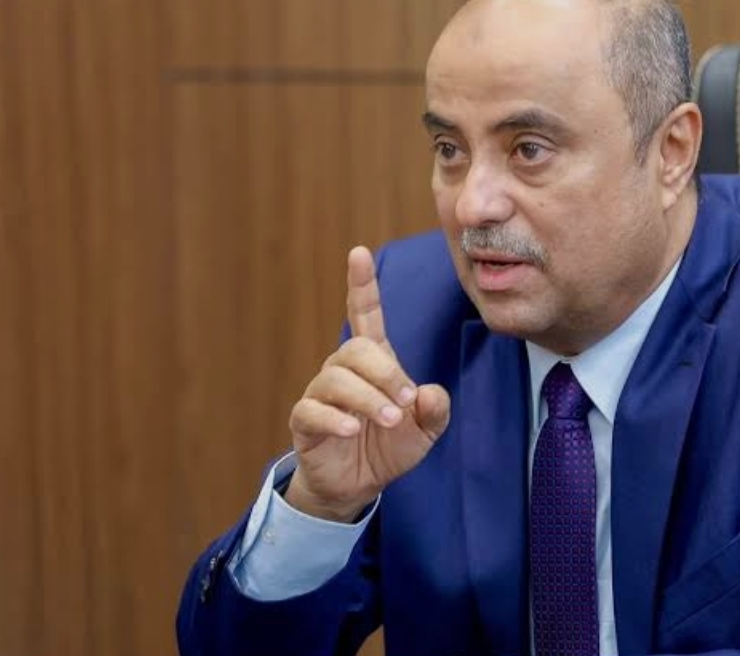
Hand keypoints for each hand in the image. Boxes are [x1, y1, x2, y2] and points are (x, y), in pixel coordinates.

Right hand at [284, 246, 450, 521]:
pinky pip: (312, 410)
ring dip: (366, 398)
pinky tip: (352, 430)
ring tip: (388, 420)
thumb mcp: (426, 430)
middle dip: (384, 372)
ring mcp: (321, 394)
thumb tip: (428, 393)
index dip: (361, 285)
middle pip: (356, 349)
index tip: (358, 253)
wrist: (358, 485)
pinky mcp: (304, 421)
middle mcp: (343, 370)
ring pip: (336, 378)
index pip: (364, 315)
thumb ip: (435, 410)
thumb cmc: (389, 447)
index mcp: (373, 362)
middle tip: (404, 402)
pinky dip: (334, 418)